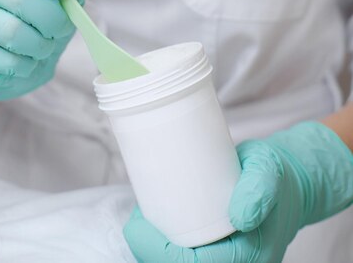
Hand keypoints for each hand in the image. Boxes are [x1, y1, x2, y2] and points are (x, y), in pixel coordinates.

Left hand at [124, 121, 352, 262]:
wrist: (292, 180)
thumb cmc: (277, 174)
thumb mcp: (268, 173)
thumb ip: (258, 190)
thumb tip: (239, 217)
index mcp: (247, 257)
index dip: (156, 251)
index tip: (135, 226)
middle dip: (150, 251)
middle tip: (135, 220)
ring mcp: (228, 259)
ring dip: (156, 251)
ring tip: (140, 222)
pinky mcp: (220, 250)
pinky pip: (189, 256)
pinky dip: (166, 248)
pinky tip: (151, 231)